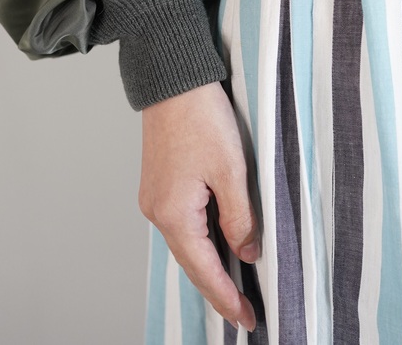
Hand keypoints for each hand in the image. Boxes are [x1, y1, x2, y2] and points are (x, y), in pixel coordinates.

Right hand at [139, 81, 259, 331]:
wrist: (173, 82)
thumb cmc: (200, 118)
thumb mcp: (231, 171)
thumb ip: (240, 218)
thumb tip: (246, 253)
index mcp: (174, 213)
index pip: (204, 269)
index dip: (226, 297)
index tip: (247, 319)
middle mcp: (157, 211)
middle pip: (190, 260)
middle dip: (217, 286)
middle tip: (243, 309)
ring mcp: (154, 197)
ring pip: (185, 242)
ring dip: (208, 263)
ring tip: (233, 284)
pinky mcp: (158, 184)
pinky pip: (181, 223)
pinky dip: (200, 239)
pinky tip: (216, 244)